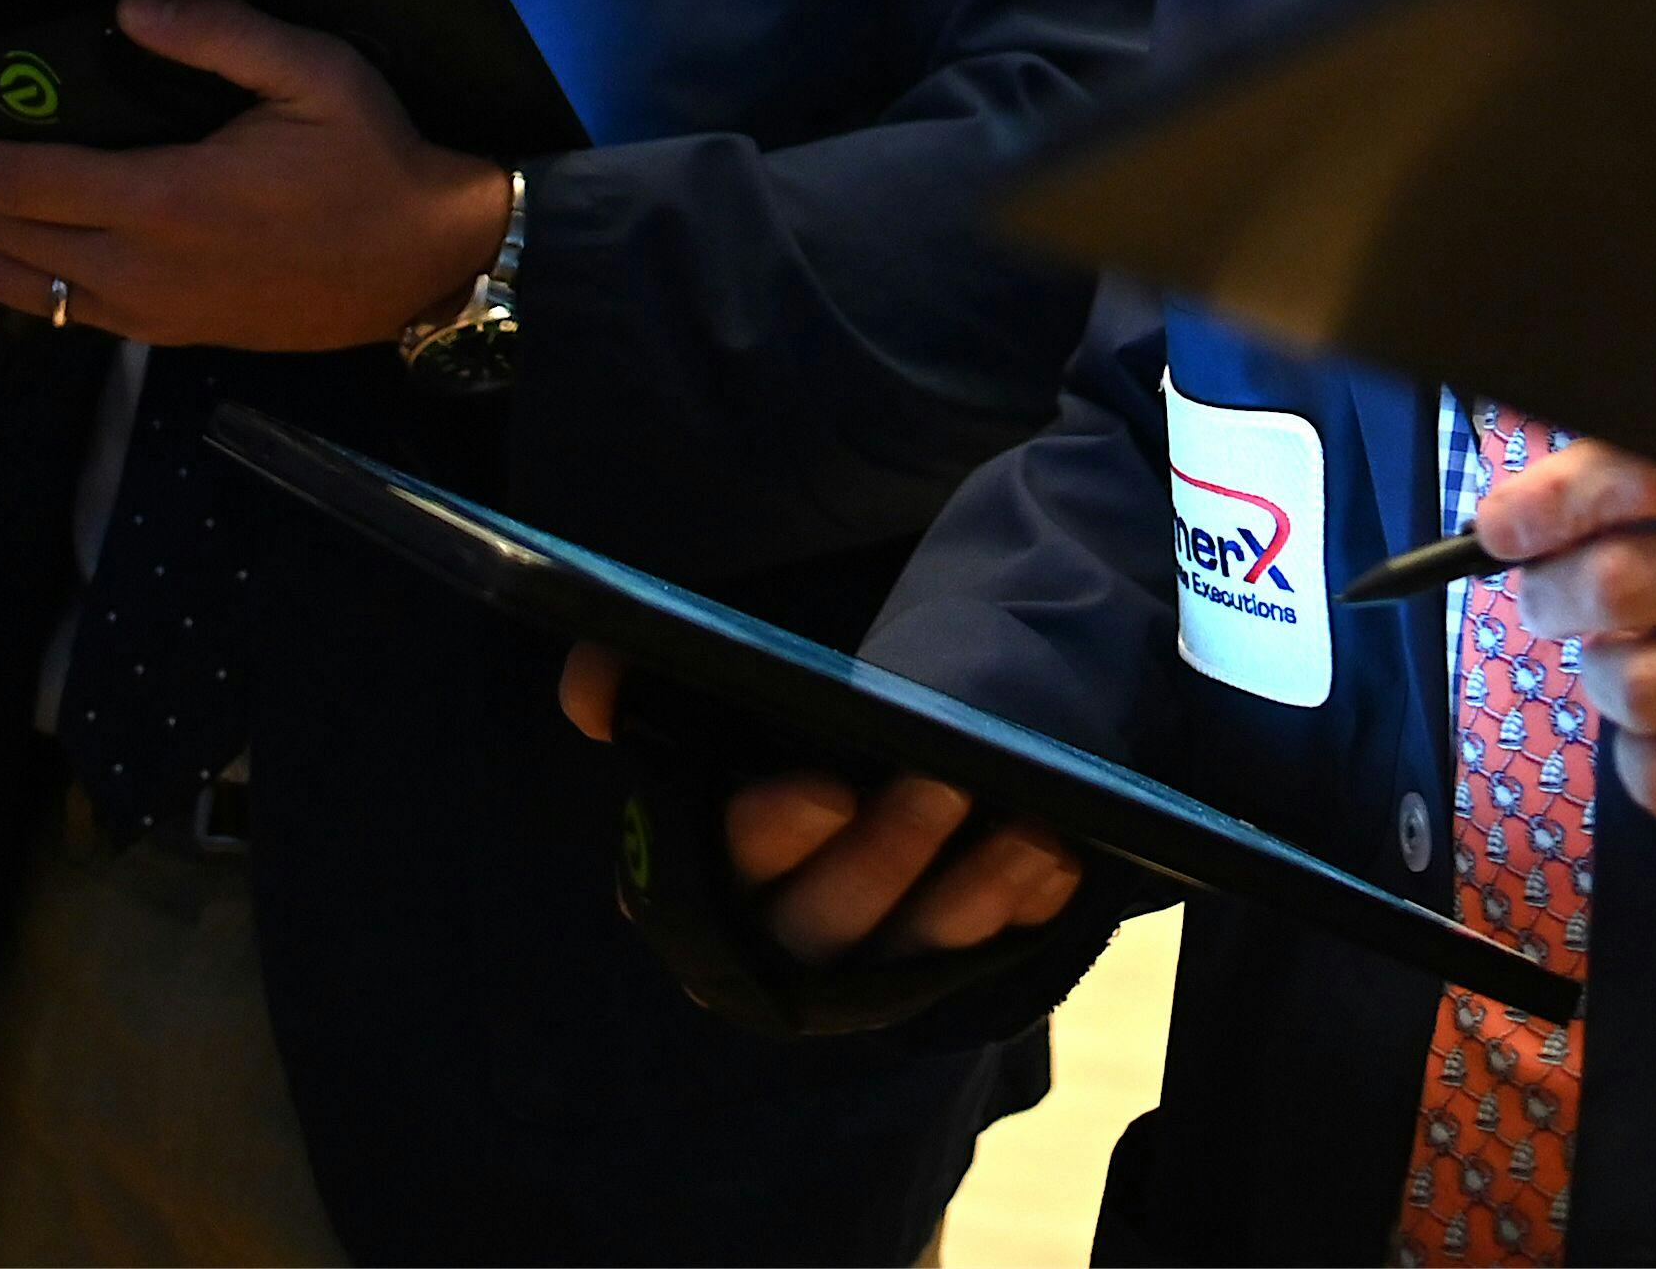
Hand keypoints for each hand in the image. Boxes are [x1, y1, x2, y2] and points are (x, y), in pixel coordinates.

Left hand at [0, 0, 515, 353]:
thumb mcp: (315, 72)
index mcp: (166, 198)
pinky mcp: (171, 334)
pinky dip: (37, 278)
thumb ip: (219, 34)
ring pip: (26, 290)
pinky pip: (70, 316)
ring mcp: (153, 311)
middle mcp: (142, 268)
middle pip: (6, 239)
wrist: (423, 262)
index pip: (22, 185)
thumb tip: (129, 10)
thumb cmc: (371, 158)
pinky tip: (54, 238)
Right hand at [559, 645, 1089, 961]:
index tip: (823, 789)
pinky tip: (1063, 858)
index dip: (771, 833)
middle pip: (820, 925)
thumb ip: (644, 685)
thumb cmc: (768, 728)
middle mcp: (771, 939)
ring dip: (970, 895)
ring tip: (1034, 826)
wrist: (860, 760)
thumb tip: (591, 683)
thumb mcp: (715, 700)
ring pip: (909, 956)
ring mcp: (860, 967)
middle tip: (945, 781)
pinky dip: (1019, 910)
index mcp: (694, 876)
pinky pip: (980, 958)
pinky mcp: (935, 973)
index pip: (720, 869)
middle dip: (884, 859)